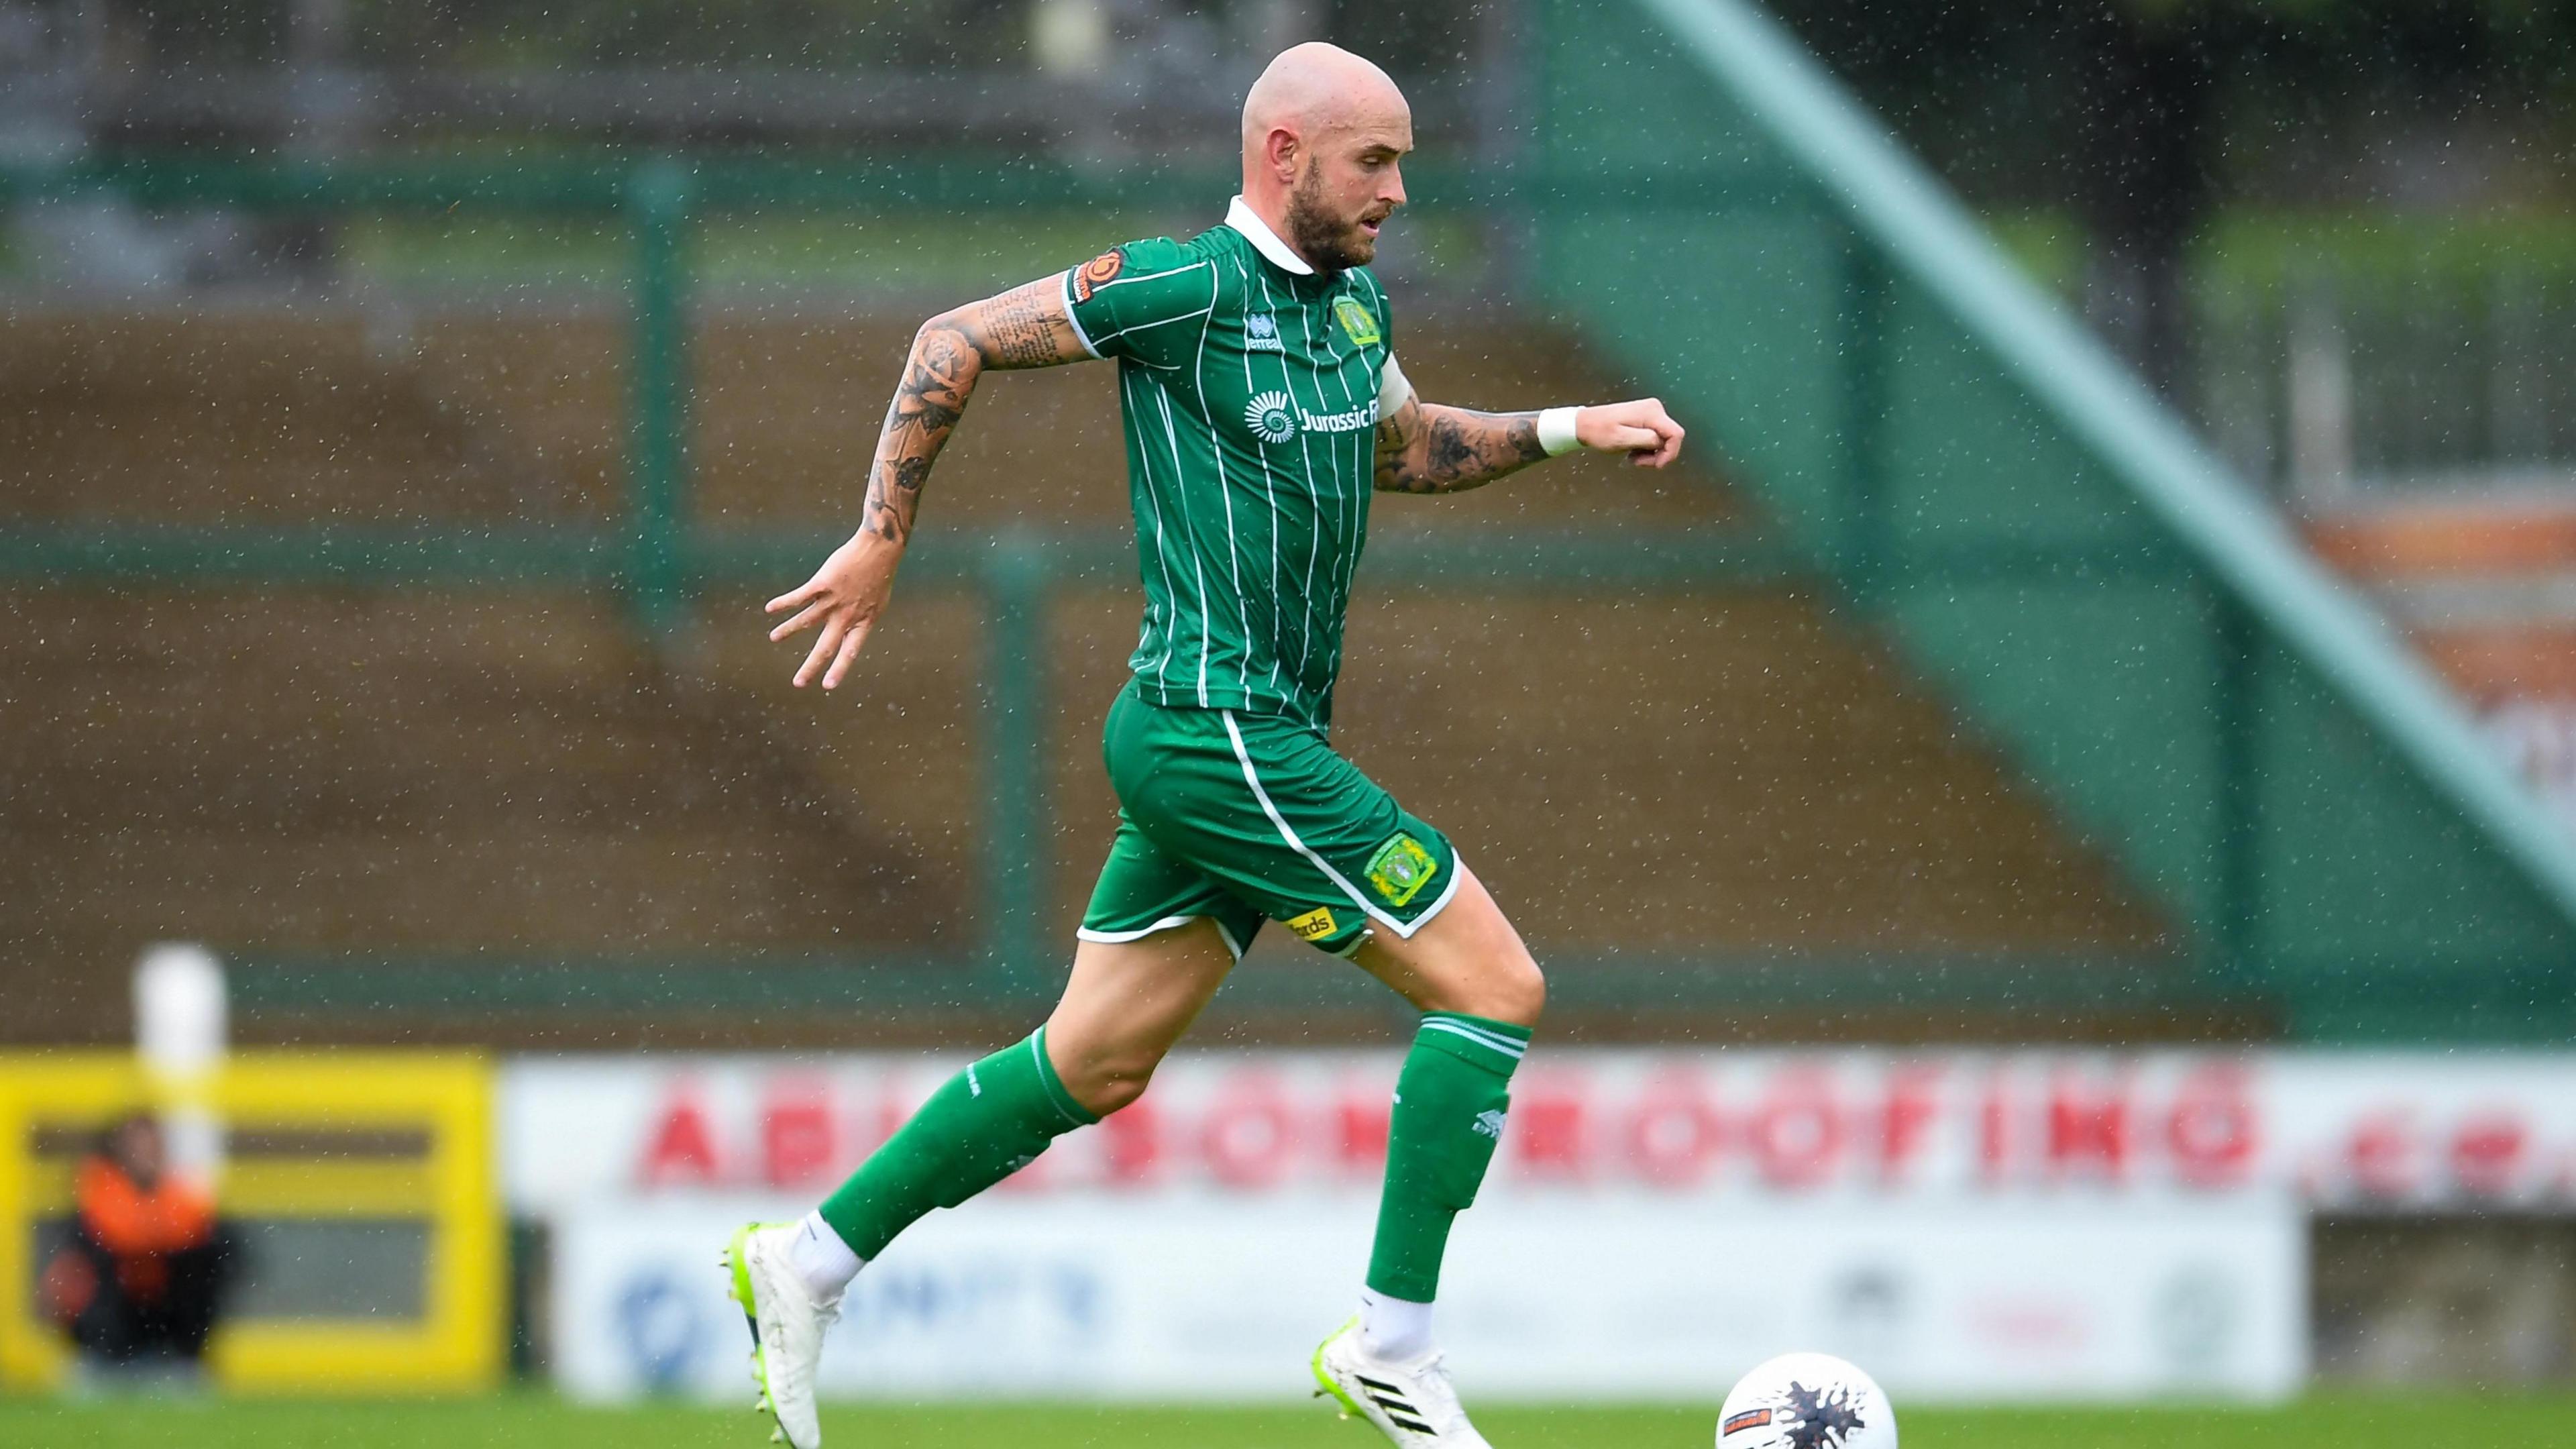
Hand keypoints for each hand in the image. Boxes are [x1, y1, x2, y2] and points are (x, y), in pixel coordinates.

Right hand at [764, 531, 902, 688]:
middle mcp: (848, 615)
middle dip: (811, 666)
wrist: (880, 549)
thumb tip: (851, 632)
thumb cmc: (879, 575)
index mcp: (863, 622)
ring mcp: (835, 600)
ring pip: (807, 620)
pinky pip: (800, 597)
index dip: (839, 668)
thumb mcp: (877, 603)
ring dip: (788, 630)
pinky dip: (784, 603)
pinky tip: (770, 609)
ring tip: (774, 637)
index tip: (828, 685)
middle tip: (798, 683)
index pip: (850, 651)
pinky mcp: (824, 583)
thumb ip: (862, 618)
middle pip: (827, 646)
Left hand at [1576, 398, 1684, 466]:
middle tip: (1638, 462)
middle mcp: (1655, 409)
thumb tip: (1662, 442)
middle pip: (1671, 438)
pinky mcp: (1647, 418)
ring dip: (1652, 453)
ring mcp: (1652, 412)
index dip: (1670, 453)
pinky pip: (1656, 437)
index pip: (1676, 434)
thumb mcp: (1622, 439)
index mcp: (1651, 412)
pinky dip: (1647, 448)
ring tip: (1633, 456)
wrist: (1585, 424)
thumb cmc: (1599, 431)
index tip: (1656, 465)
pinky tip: (1633, 450)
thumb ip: (1646, 440)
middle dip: (1659, 455)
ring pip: (1664, 440)